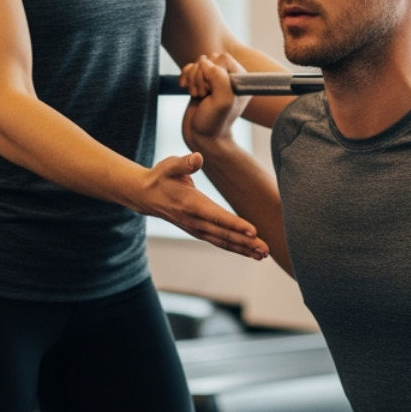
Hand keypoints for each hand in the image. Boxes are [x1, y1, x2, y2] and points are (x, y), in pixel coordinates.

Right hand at [136, 152, 267, 258]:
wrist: (145, 196)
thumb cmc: (161, 177)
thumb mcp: (169, 166)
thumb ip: (184, 163)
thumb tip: (198, 157)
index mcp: (190, 204)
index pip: (216, 216)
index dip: (235, 224)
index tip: (253, 231)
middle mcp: (194, 220)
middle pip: (223, 234)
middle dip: (245, 242)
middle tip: (265, 249)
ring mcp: (196, 228)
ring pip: (223, 241)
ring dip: (243, 249)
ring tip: (263, 254)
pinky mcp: (199, 231)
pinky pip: (219, 242)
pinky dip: (235, 248)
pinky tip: (251, 252)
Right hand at [179, 53, 249, 149]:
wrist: (201, 137)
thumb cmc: (214, 123)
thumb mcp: (222, 101)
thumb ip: (219, 78)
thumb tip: (205, 64)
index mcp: (240, 79)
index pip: (222, 58)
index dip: (212, 72)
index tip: (211, 92)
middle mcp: (228, 77)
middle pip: (208, 59)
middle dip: (200, 76)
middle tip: (204, 95)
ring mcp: (213, 79)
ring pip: (197, 63)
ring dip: (192, 78)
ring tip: (197, 95)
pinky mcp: (201, 82)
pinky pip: (190, 68)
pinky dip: (185, 76)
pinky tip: (185, 88)